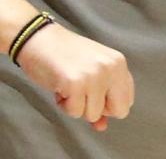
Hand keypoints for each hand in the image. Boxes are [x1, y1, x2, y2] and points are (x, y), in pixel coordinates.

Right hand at [16, 22, 134, 132]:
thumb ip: (102, 97)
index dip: (109, 103)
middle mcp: (111, 68)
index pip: (127, 100)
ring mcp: (94, 76)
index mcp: (119, 63)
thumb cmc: (65, 56)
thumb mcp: (92, 72)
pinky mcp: (75, 83)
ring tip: (68, 86)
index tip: (94, 93)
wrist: (39, 39)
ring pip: (94, 115)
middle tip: (83, 92)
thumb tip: (102, 126)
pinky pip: (74, 112)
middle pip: (118, 111)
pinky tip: (59, 86)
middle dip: (98, 109)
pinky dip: (64, 105)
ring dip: (77, 106)